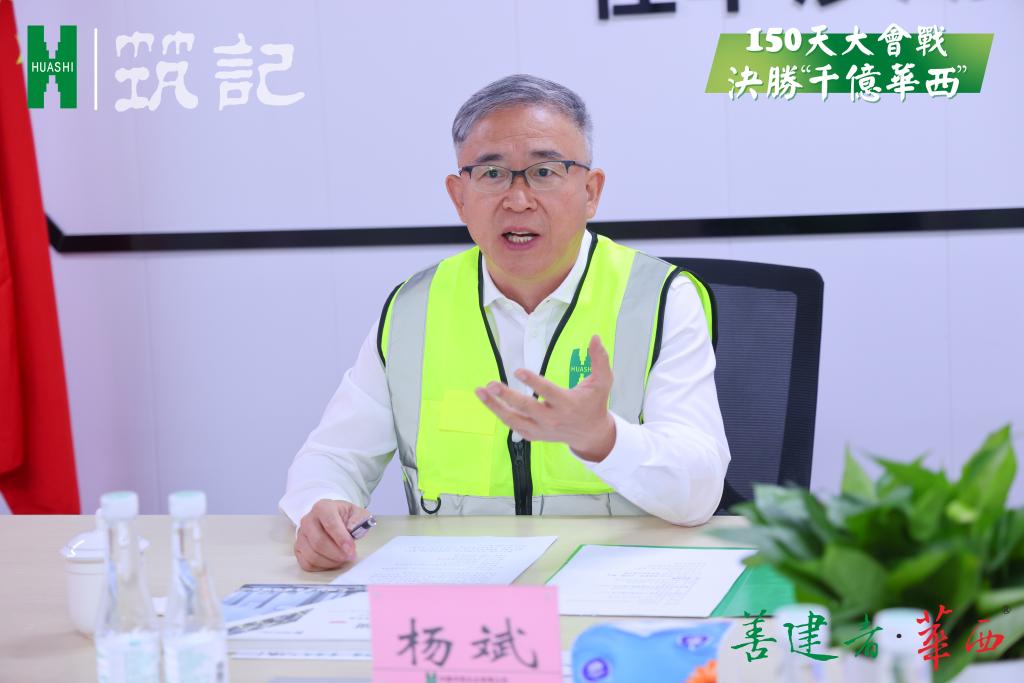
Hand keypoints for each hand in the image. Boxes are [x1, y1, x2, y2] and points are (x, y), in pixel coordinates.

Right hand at [293, 499, 369, 570]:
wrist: (331, 519)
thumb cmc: (344, 517)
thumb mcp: (357, 513)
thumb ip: (360, 519)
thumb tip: (353, 529)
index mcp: (323, 507)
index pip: (330, 523)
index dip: (341, 538)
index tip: (351, 550)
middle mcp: (308, 520)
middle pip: (319, 542)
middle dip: (337, 553)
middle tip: (350, 556)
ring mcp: (301, 535)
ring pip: (312, 555)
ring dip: (331, 561)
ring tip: (343, 558)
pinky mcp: (298, 548)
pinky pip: (307, 563)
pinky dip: (322, 566)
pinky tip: (332, 561)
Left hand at [474, 334, 616, 461]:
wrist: (591, 434)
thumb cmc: (595, 403)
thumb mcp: (603, 382)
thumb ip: (599, 359)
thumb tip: (595, 337)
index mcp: (567, 404)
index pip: (548, 393)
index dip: (533, 382)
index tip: (518, 371)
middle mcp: (553, 419)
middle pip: (526, 408)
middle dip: (507, 396)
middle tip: (491, 384)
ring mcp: (542, 430)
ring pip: (514, 420)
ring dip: (495, 407)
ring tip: (479, 392)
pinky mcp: (534, 435)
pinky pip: (514, 426)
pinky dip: (501, 415)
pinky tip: (488, 402)